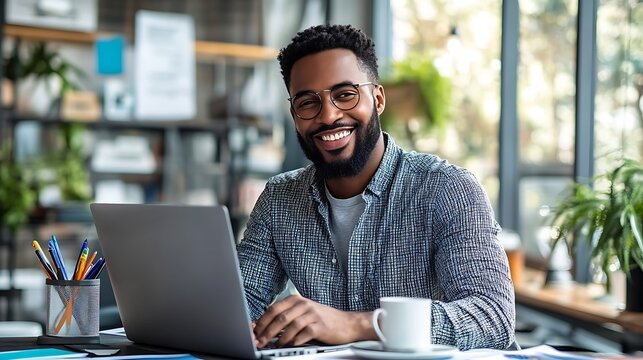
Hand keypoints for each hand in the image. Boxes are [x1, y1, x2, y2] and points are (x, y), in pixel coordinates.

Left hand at [253, 294, 375, 346]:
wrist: (346, 323)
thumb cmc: (322, 319)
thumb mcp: (304, 312)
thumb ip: (286, 316)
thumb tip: (264, 326)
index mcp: (297, 299)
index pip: (274, 308)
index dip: (262, 321)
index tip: (254, 331)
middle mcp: (304, 304)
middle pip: (280, 318)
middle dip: (267, 331)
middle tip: (260, 341)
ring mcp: (312, 314)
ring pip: (290, 326)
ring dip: (279, 338)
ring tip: (275, 345)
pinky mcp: (320, 326)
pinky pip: (303, 334)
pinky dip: (294, 341)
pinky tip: (291, 345)